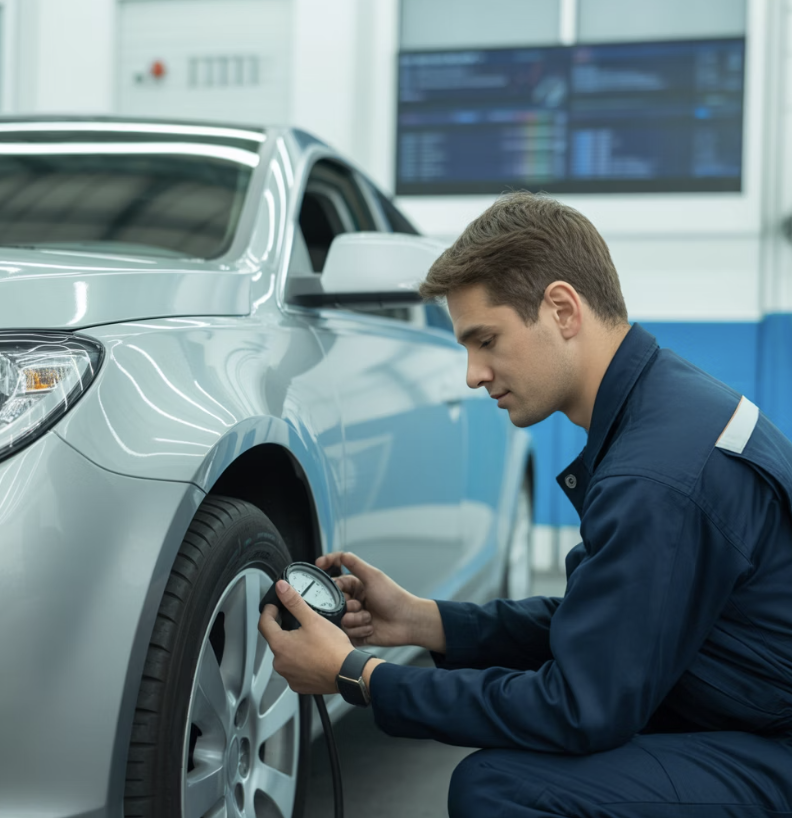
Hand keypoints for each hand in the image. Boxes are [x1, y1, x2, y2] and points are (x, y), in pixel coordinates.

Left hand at [258, 580, 353, 694]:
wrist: (348, 673)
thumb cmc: (332, 649)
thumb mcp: (312, 619)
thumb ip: (294, 602)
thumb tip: (281, 588)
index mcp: (280, 645)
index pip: (264, 624)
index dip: (268, 612)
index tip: (274, 606)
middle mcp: (280, 663)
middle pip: (276, 640)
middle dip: (284, 629)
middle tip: (298, 622)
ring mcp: (289, 676)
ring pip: (286, 656)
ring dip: (293, 647)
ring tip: (309, 639)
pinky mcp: (299, 685)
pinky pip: (295, 669)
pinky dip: (301, 661)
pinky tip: (314, 655)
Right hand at [315, 552, 445, 652]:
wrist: (407, 622)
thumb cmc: (393, 597)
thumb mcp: (373, 576)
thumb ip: (355, 564)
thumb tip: (341, 554)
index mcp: (356, 587)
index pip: (335, 581)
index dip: (330, 581)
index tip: (319, 568)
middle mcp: (353, 601)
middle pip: (334, 603)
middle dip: (347, 605)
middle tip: (360, 605)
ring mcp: (355, 618)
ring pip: (339, 620)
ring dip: (355, 620)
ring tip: (369, 618)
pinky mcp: (356, 634)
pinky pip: (346, 634)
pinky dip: (358, 631)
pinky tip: (370, 628)